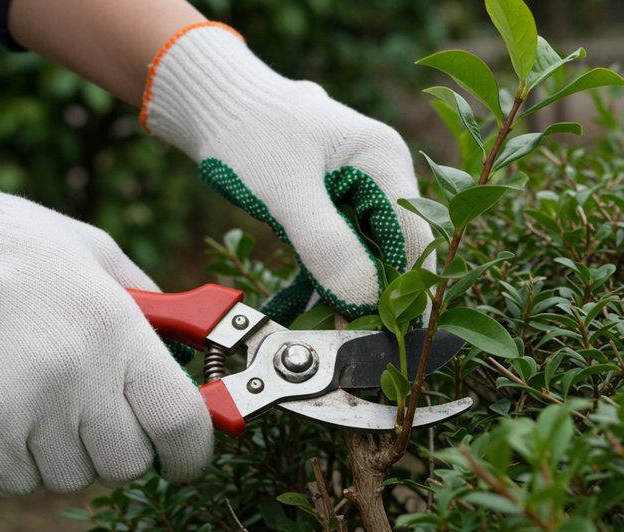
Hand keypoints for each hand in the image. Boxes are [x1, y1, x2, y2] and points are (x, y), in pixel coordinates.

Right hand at [0, 140, 212, 494]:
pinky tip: (3, 426)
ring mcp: (32, 408)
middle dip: (119, 452)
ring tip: (40, 412)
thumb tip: (180, 346)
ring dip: (63, 459)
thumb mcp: (95, 253)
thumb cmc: (10, 244)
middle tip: (96, 425)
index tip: (182, 461)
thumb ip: (146, 303)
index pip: (180, 422)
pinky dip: (14, 466)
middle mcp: (83, 376)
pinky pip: (17, 481)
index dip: (190, 453)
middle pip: (127, 464)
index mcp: (120, 331)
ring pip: (70, 477)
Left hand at [142, 23, 432, 321]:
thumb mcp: (285, 191)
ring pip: (365, 255)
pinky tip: (309, 308)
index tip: (379, 331)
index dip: (401, 289)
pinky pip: (338, 249)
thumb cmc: (246, 131)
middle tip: (347, 337)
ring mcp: (356, 188)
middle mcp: (380, 174)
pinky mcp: (331, 203)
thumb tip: (364, 300)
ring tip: (327, 328)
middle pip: (393, 250)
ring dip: (346, 291)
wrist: (210, 103)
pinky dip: (324, 277)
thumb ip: (326, 244)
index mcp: (384, 161)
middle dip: (372, 294)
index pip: (413, 239)